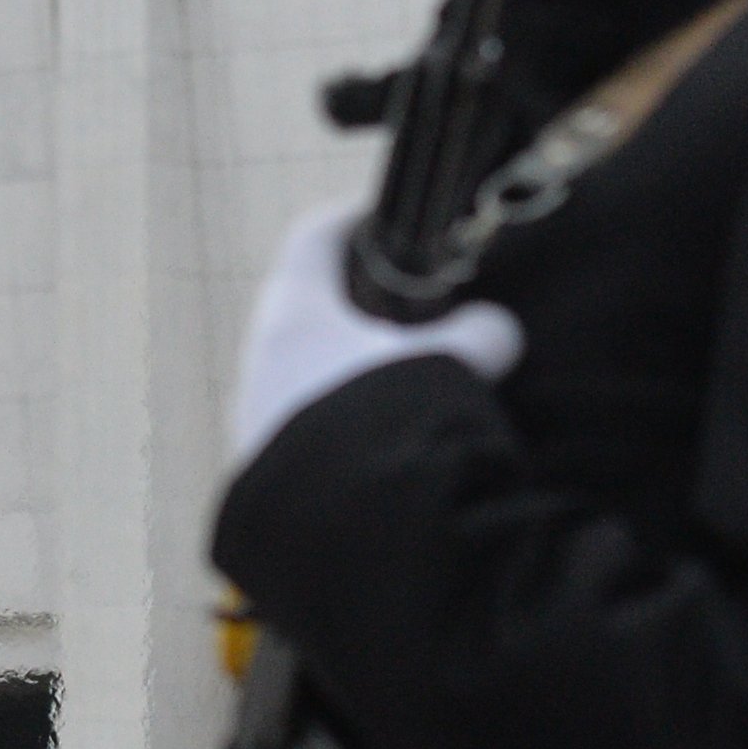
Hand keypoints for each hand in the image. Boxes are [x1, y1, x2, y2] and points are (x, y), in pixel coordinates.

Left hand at [229, 200, 522, 468]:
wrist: (338, 529)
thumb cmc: (386, 421)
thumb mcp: (449, 366)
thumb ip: (478, 335)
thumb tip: (496, 328)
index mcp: (296, 311)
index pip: (314, 237)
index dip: (351, 221)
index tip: (381, 219)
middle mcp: (260, 355)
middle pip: (305, 310)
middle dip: (352, 311)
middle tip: (404, 317)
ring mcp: (251, 415)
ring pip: (299, 374)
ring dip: (343, 376)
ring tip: (397, 392)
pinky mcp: (258, 473)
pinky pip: (300, 431)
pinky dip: (335, 428)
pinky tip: (377, 449)